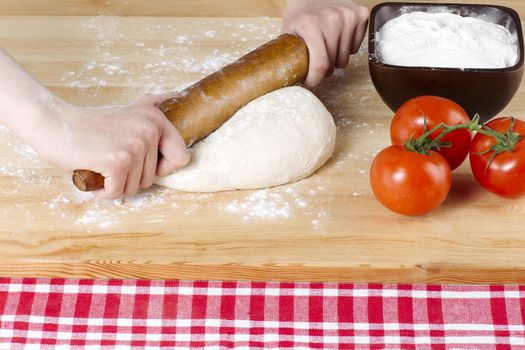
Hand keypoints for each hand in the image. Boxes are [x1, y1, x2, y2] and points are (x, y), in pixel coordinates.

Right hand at [32, 94, 189, 198]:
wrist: (52, 123)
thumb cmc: (88, 125)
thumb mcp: (128, 111)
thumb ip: (150, 105)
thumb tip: (174, 94)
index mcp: (156, 119)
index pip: (181, 158)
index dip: (161, 167)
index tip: (139, 160)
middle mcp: (150, 130)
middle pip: (153, 178)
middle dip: (130, 178)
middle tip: (110, 159)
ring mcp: (135, 146)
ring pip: (135, 187)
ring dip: (115, 184)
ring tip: (101, 164)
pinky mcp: (118, 161)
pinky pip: (116, 192)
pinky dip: (102, 190)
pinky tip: (92, 172)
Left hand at [282, 0, 368, 86]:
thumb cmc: (300, 13)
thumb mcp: (288, 31)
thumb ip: (290, 55)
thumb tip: (289, 81)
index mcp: (310, 24)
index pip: (320, 64)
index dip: (315, 79)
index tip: (311, 82)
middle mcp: (332, 18)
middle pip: (333, 64)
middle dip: (324, 70)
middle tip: (316, 61)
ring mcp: (348, 16)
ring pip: (345, 59)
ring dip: (335, 59)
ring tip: (326, 47)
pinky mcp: (360, 15)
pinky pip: (356, 48)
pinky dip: (347, 48)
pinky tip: (337, 38)